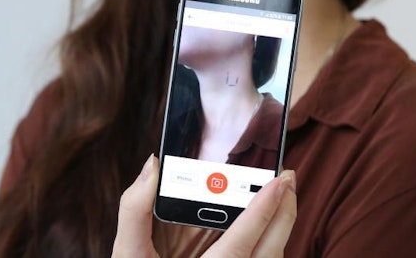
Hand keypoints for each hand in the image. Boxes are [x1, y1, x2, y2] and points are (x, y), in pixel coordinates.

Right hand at [112, 155, 297, 257]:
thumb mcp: (128, 257)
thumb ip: (134, 212)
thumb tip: (152, 168)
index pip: (245, 240)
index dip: (264, 207)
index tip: (281, 179)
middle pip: (272, 251)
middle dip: (285, 211)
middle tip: (287, 177)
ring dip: (279, 232)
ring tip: (278, 200)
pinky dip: (269, 250)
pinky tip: (262, 234)